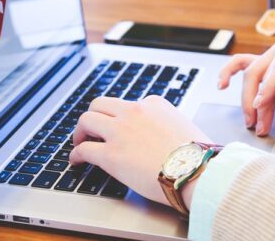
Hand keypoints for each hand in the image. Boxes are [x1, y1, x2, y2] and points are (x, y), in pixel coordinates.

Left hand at [70, 95, 211, 207]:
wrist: (197, 170)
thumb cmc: (198, 155)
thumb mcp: (185, 128)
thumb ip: (169, 127)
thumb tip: (167, 139)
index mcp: (154, 104)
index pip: (129, 105)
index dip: (120, 118)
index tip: (118, 128)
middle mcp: (134, 112)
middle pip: (100, 104)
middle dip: (93, 117)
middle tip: (90, 130)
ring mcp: (120, 131)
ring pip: (87, 120)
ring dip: (80, 132)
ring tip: (79, 143)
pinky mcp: (110, 154)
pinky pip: (84, 149)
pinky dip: (76, 154)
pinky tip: (76, 161)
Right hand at [218, 36, 274, 135]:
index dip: (269, 87)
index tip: (259, 107)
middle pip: (263, 72)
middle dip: (258, 101)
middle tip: (259, 127)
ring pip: (252, 72)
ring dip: (247, 98)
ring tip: (251, 122)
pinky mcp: (267, 60)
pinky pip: (243, 62)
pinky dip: (230, 71)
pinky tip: (221, 84)